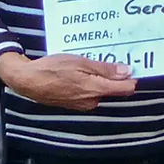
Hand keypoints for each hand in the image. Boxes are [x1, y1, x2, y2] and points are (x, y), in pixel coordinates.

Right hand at [0, 52, 135, 111]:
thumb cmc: (52, 68)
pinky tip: (83, 73)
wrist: (27, 80)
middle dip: (117, 77)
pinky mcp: (74, 104)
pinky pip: (89, 93)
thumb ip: (104, 69)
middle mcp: (91, 101)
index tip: (136, 67)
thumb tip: (126, 72)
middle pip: (113, 90)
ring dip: (102, 79)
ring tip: (96, 64)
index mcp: (95, 90)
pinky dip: (91, 84)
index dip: (132, 79)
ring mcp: (82, 104)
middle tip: (116, 59)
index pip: (124, 89)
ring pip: (100, 91)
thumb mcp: (80, 62)